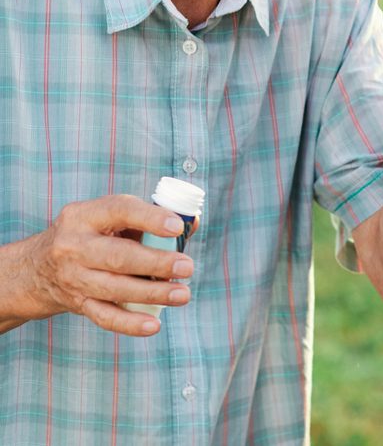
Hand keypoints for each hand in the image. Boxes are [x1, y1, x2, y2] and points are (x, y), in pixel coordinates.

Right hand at [29, 195, 194, 335]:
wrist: (36, 268)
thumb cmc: (91, 236)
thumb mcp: (110, 218)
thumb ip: (151, 218)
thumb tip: (191, 223)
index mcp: (85, 215)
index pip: (118, 211)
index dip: (149, 218)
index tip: (176, 228)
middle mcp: (74, 246)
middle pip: (118, 256)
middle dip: (156, 263)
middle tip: (187, 267)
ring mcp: (73, 278)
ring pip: (115, 288)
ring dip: (152, 293)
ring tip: (182, 294)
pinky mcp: (77, 303)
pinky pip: (104, 316)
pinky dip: (129, 323)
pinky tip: (153, 325)